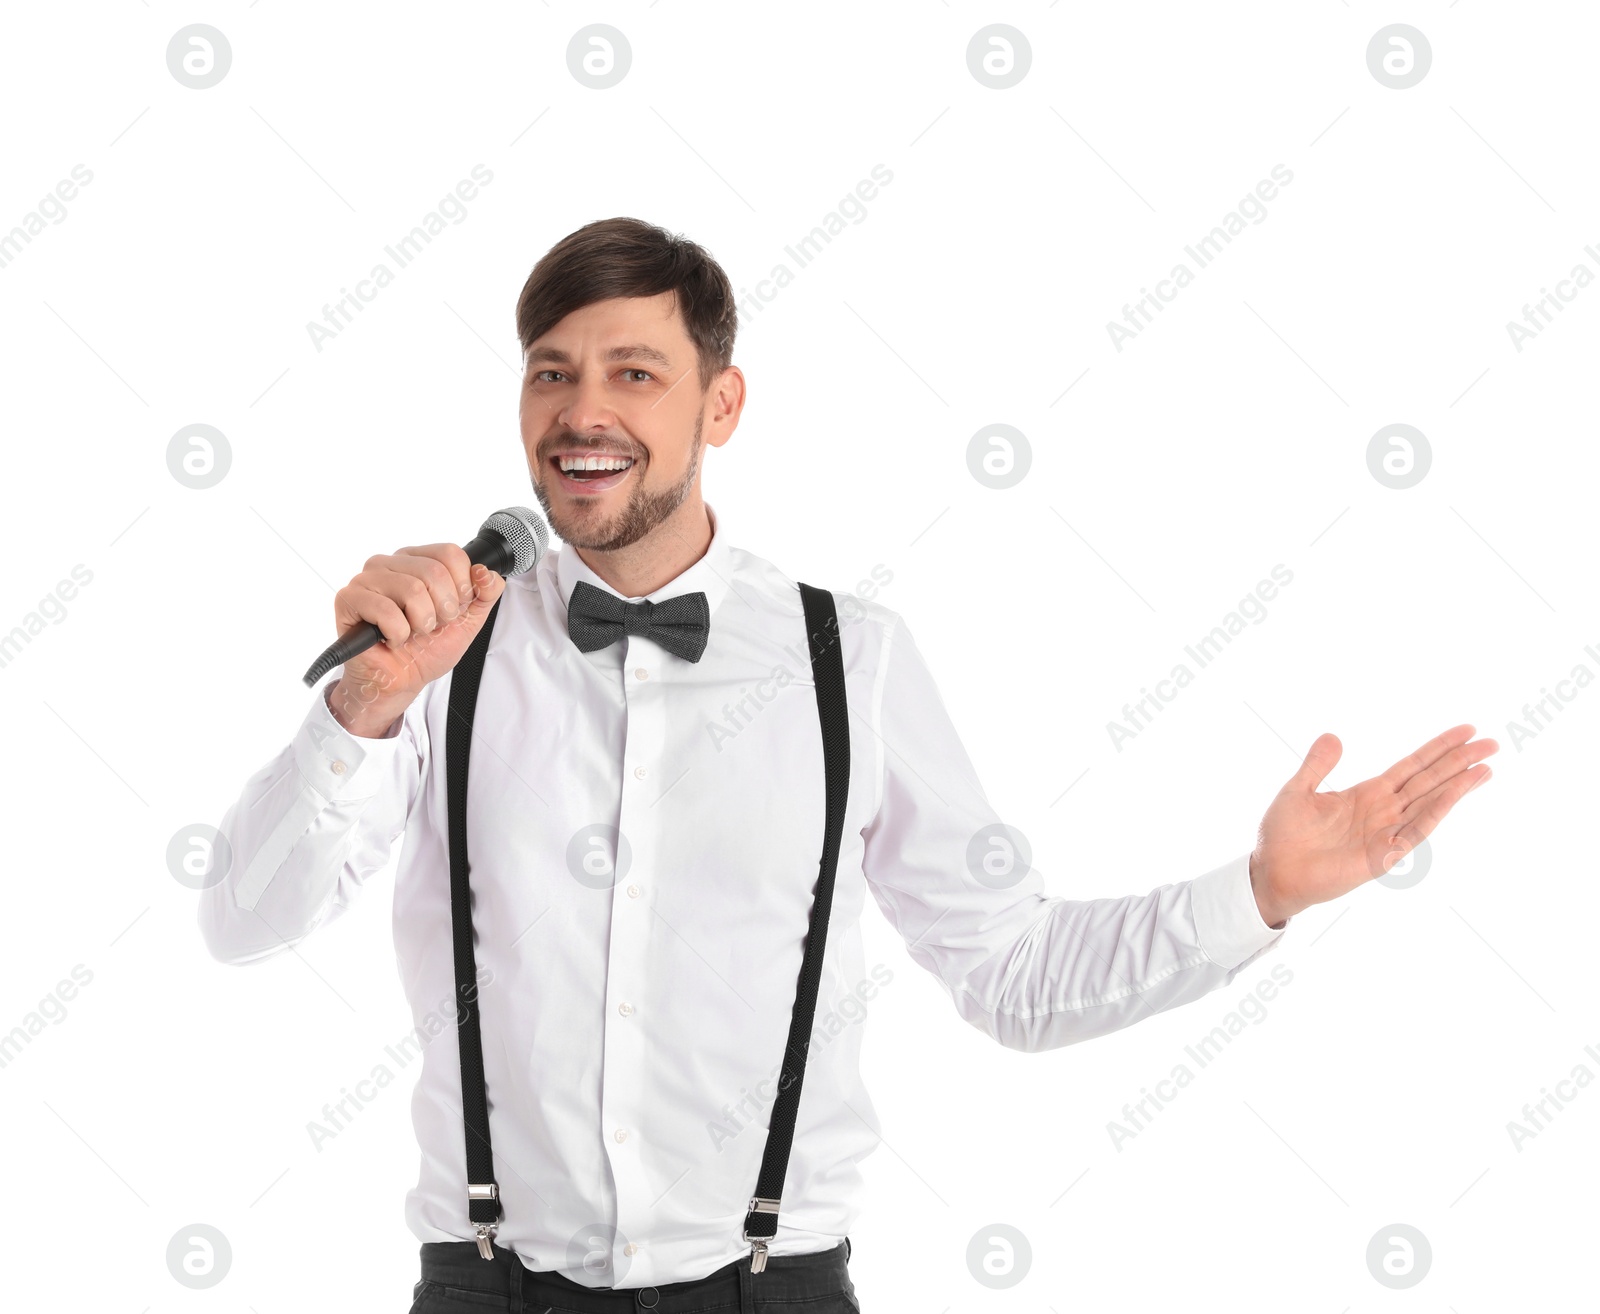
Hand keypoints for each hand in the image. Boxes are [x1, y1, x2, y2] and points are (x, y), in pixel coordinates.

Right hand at [328, 544, 505, 735]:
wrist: (401, 680)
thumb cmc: (427, 648)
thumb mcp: (468, 620)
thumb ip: (485, 593)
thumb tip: (486, 573)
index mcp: (417, 560)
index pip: (450, 553)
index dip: (461, 588)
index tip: (453, 610)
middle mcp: (390, 563)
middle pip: (433, 572)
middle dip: (443, 610)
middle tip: (430, 626)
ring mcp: (366, 579)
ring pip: (412, 590)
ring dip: (420, 623)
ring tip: (411, 632)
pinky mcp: (349, 599)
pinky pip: (386, 611)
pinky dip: (398, 634)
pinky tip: (391, 639)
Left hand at [1248, 724, 1496, 926]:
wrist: (1271, 871)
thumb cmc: (1282, 835)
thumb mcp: (1298, 790)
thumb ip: (1318, 764)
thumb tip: (1335, 736)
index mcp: (1367, 794)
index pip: (1412, 766)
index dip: (1437, 748)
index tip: (1466, 730)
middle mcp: (1383, 811)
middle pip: (1429, 780)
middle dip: (1459, 762)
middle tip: (1492, 742)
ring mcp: (1385, 833)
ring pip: (1430, 803)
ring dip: (1458, 786)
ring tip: (1486, 767)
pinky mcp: (1382, 855)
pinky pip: (1414, 830)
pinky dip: (1435, 811)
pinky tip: (1454, 794)